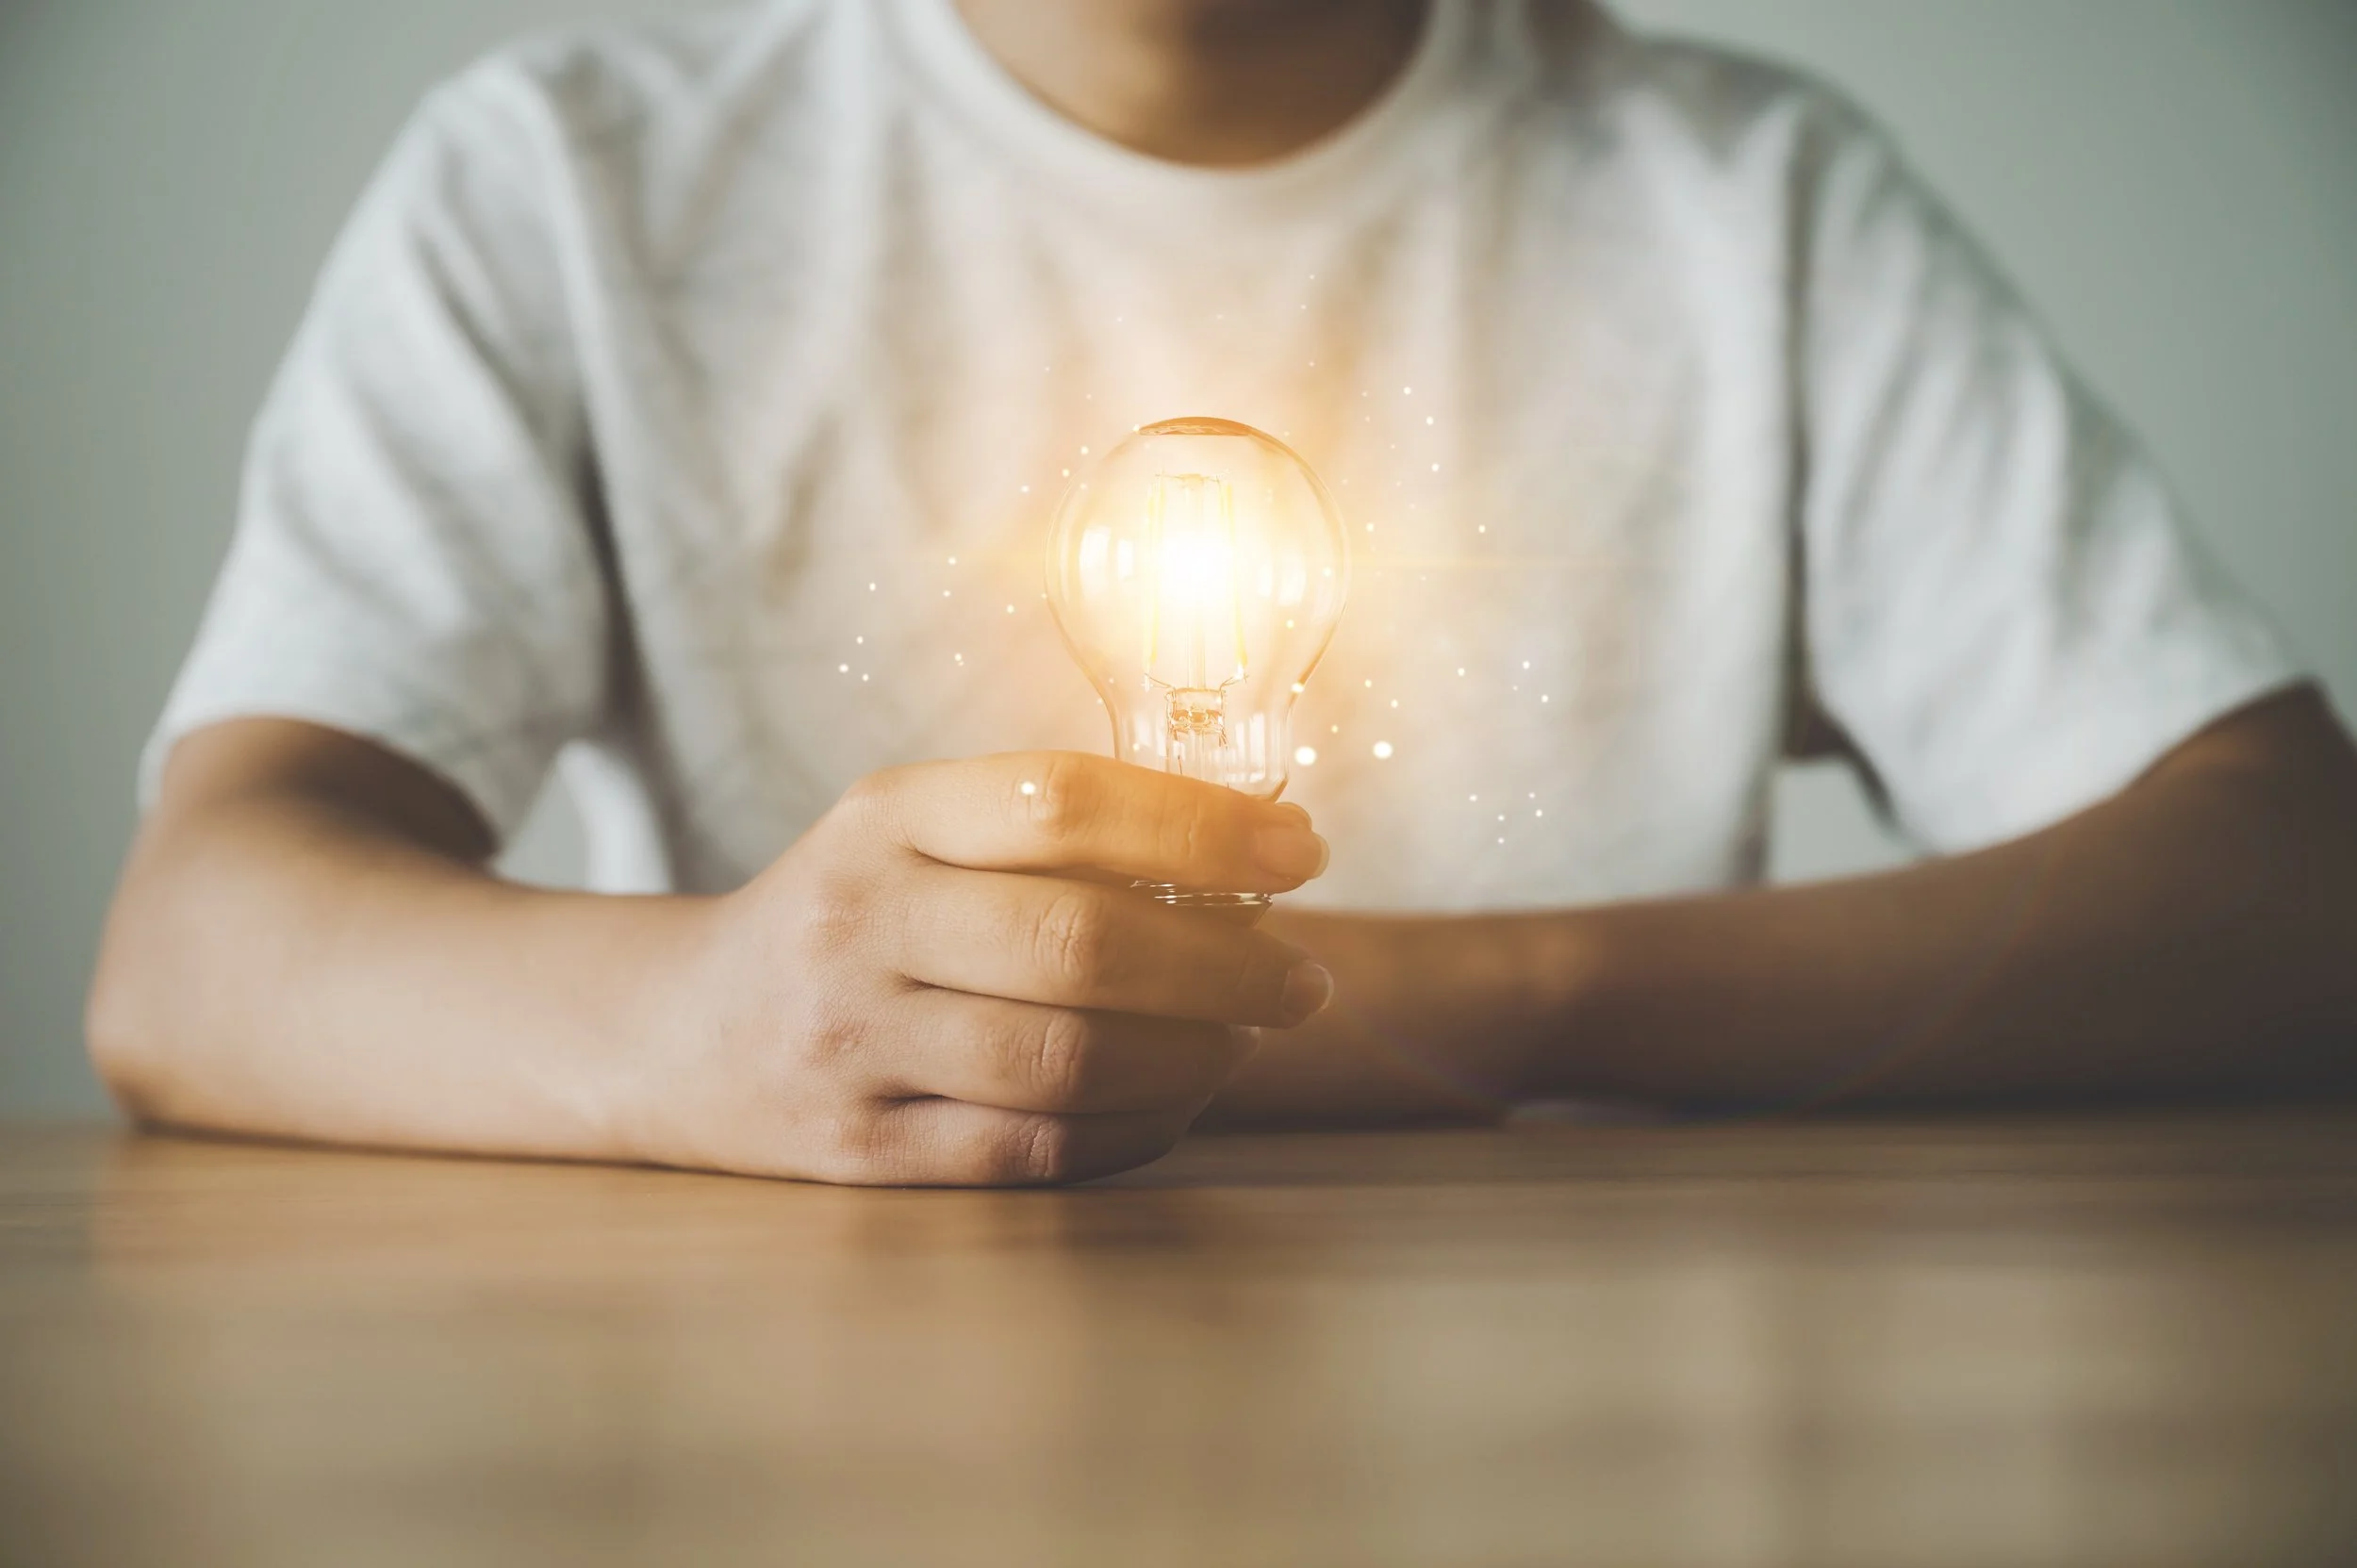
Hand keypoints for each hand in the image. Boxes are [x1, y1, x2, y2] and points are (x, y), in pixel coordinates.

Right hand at [628, 752, 1334, 1184]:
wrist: (676, 1032)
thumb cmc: (849, 916)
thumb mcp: (914, 830)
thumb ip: (1052, 828)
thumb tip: (1251, 844)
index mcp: (883, 814)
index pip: (1060, 799)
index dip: (1200, 824)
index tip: (1300, 849)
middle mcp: (859, 920)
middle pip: (1077, 941)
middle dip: (1224, 962)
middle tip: (1302, 977)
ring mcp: (851, 1042)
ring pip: (1064, 1058)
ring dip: (1192, 1053)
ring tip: (1244, 1039)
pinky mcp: (860, 1151)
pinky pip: (1032, 1148)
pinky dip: (1133, 1128)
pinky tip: (1178, 1101)